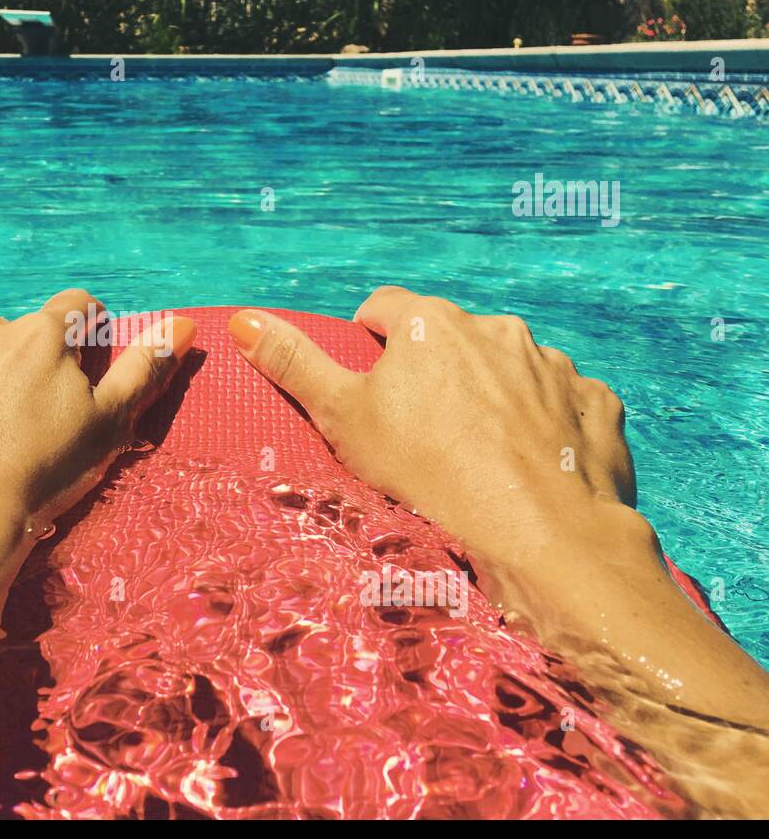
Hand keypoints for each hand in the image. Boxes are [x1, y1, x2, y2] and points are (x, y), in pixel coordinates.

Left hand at [0, 289, 195, 671]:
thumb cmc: (38, 477)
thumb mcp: (108, 428)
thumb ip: (144, 370)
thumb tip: (181, 324)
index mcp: (40, 335)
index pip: (77, 309)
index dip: (86, 341)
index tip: (80, 381)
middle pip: (16, 338)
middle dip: (25, 369)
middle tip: (28, 428)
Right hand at [229, 287, 768, 818]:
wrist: (540, 531)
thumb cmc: (428, 471)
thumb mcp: (343, 418)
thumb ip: (293, 364)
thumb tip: (242, 319)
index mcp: (432, 323)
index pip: (385, 308)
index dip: (369, 340)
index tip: (370, 382)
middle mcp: (497, 328)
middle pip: (451, 337)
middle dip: (434, 371)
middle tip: (420, 430)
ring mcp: (553, 364)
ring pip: (509, 368)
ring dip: (492, 395)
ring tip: (478, 455)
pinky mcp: (595, 403)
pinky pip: (562, 402)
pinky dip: (544, 424)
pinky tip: (530, 465)